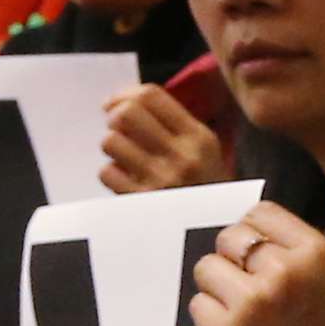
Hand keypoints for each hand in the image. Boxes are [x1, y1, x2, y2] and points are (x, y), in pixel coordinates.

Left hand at [102, 83, 230, 194]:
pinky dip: (111, 173)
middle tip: (117, 128)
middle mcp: (182, 157)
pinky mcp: (142, 202)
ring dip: (113, 146)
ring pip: (111, 141)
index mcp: (198, 137)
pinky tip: (124, 178)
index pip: (150, 96)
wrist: (218, 231)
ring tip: (124, 156)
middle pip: (127, 113)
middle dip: (114, 117)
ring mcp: (161, 180)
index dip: (124, 94)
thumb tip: (120, 101)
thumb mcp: (203, 147)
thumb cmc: (203, 184)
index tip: (115, 104)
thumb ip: (170, 121)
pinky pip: (106, 173)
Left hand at [191, 201, 324, 325]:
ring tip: (250, 313)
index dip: (258, 235)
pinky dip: (213, 320)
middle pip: (230, 236)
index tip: (267, 257)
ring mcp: (254, 302)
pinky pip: (199, 305)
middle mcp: (285, 272)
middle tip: (259, 290)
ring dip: (221, 288)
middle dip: (237, 260)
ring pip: (207, 267)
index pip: (260, 213)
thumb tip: (247, 228)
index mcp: (316, 253)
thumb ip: (292, 246)